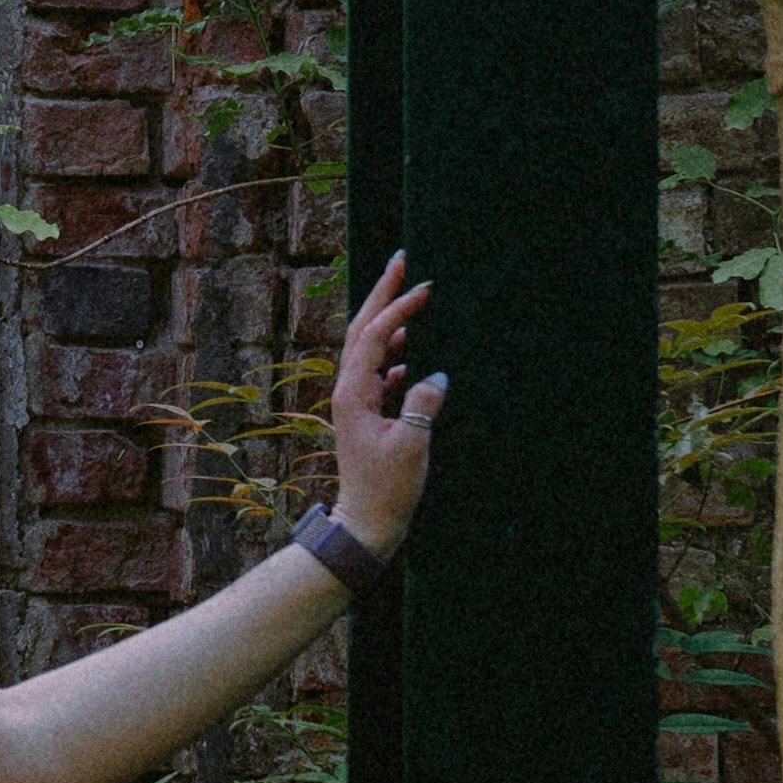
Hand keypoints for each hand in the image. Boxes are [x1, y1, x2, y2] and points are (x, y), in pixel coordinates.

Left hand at [331, 252, 444, 550]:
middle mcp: (349, 391)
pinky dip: (395, 352)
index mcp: (354, 393)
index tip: (426, 285)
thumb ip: (423, 406)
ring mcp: (356, 401)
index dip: (400, 307)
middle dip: (382, 294)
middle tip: (401, 259)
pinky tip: (412, 348)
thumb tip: (434, 375)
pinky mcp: (367, 413)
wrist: (367, 522)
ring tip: (410, 292)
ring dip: (389, 318)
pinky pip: (380, 371)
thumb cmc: (388, 489)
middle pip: (363, 331)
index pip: (376, 336)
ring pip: (370, 348)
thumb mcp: (412, 446)